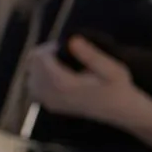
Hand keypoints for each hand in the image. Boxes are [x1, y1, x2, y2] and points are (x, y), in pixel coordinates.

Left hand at [26, 36, 143, 124]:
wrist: (121, 112)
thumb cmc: (119, 87)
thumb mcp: (112, 68)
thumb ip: (91, 54)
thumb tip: (72, 40)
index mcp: (63, 84)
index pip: (39, 58)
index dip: (51, 47)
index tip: (69, 48)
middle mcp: (52, 95)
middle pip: (32, 65)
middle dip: (45, 54)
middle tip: (67, 53)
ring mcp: (49, 103)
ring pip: (30, 76)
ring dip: (42, 66)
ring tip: (63, 63)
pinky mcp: (51, 106)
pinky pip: (33, 89)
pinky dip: (40, 78)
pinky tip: (57, 75)